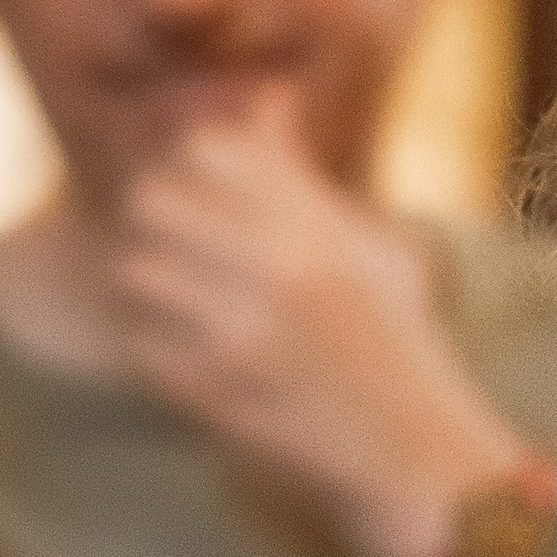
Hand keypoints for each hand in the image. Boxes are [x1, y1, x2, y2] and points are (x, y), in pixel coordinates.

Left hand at [107, 124, 534, 556]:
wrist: (417, 459)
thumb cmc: (402, 346)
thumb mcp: (377, 250)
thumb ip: (310, 177)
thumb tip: (266, 96)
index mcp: (321, 228)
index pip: (208, 149)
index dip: (198, 167)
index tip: (215, 197)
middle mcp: (280, 271)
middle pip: (155, 198)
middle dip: (163, 221)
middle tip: (186, 249)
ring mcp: (244, 334)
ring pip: (139, 269)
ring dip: (155, 286)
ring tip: (188, 305)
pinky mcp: (217, 393)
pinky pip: (143, 344)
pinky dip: (160, 350)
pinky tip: (196, 359)